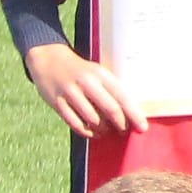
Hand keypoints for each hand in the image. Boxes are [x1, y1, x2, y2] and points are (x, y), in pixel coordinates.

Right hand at [26, 43, 143, 135]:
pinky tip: (93, 133)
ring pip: (93, 119)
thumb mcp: (98, 72)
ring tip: (108, 131)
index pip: (122, 97)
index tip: (142, 127)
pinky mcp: (57, 102)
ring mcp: (70, 93)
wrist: (48, 59)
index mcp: (101, 74)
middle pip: (110, 110)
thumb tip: (130, 113)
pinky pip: (75, 123)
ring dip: (103, 130)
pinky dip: (87, 132)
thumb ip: (111, 89)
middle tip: (124, 131)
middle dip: (121, 125)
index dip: (134, 115)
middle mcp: (86, 83)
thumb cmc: (81, 71)